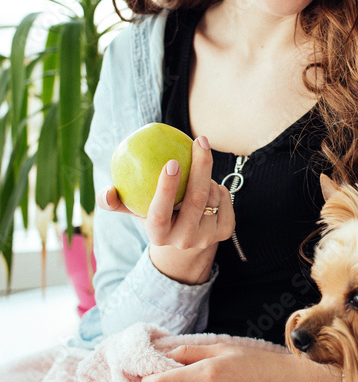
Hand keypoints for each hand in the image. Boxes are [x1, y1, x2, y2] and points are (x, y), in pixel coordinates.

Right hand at [98, 135, 234, 283]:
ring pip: (213, 196)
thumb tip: (106, 192)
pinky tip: (211, 184)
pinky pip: (226, 198)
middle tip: (199, 141)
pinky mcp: (225, 232)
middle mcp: (184, 240)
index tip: (170, 162)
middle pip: (195, 200)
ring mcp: (207, 238)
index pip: (160, 213)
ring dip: (208, 177)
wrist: (185, 237)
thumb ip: (116, 200)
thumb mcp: (135, 208)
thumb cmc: (154, 212)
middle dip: (200, 167)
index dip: (166, 189)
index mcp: (158, 235)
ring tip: (198, 168)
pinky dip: (220, 186)